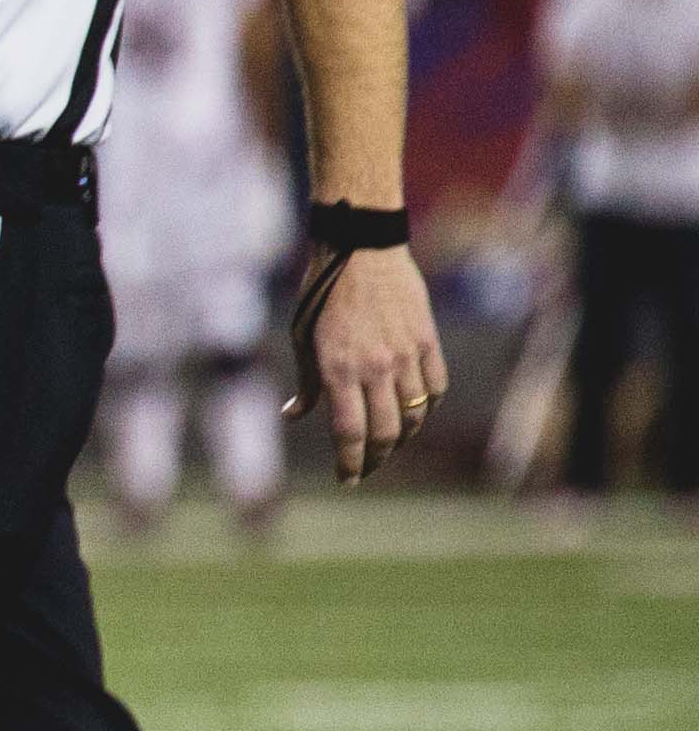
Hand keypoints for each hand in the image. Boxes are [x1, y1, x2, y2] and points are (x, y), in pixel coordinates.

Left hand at [291, 241, 449, 484]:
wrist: (359, 250)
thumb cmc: (320, 294)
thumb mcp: (301, 338)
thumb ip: (306, 383)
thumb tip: (294, 415)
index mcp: (338, 370)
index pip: (350, 433)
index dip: (350, 463)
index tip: (348, 480)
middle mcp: (375, 368)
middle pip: (385, 432)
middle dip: (376, 458)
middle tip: (367, 469)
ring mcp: (405, 354)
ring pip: (415, 413)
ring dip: (403, 436)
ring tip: (390, 444)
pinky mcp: (427, 339)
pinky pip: (436, 385)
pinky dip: (429, 406)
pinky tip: (417, 412)